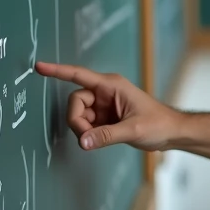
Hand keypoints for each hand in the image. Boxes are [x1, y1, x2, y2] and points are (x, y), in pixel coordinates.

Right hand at [34, 61, 178, 151]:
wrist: (171, 132)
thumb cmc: (158, 124)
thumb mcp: (133, 129)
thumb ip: (106, 136)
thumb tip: (82, 142)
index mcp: (111, 85)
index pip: (78, 75)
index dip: (57, 71)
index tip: (39, 67)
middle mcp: (105, 93)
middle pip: (75, 102)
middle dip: (77, 120)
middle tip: (87, 136)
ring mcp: (103, 106)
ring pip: (79, 115)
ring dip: (83, 129)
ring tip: (100, 138)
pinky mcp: (104, 118)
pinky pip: (86, 125)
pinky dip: (88, 134)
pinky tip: (101, 139)